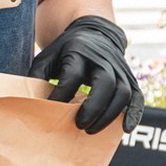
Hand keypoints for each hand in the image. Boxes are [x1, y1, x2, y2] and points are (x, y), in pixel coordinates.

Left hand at [29, 14, 144, 133]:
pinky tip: (125, 129)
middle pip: (105, 83)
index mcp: (78, 51)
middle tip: (79, 125)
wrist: (94, 34)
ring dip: (110, 115)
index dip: (62, 94)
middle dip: (93, 107)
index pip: (72, 75)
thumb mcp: (48, 56)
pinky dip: (134, 114)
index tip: (51, 110)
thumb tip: (28, 103)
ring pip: (123, 92)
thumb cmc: (66, 51)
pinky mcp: (130, 78)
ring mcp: (120, 69)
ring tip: (91, 131)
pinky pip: (138, 97)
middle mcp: (103, 59)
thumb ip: (37, 76)